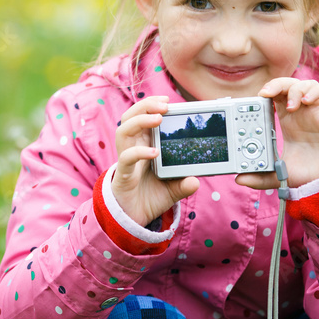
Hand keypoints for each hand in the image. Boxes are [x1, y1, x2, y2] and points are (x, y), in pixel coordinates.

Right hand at [113, 95, 199, 226]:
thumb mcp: (173, 190)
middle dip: (146, 105)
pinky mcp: (122, 174)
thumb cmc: (150, 196)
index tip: (168, 101)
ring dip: (140, 120)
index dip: (152, 105)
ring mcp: (126, 159)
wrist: (134, 217)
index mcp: (144, 144)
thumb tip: (196, 181)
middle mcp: (133, 147)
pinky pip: (126, 157)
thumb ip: (184, 184)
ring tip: (157, 118)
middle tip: (164, 104)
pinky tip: (154, 153)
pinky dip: (139, 152)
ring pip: (124, 130)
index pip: (143, 117)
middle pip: (130, 116)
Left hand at [235, 78, 318, 190]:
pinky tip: (308, 102)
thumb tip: (239, 180)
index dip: (266, 91)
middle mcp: (302, 112)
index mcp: (288, 120)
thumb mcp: (280, 175)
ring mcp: (318, 111)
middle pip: (289, 85)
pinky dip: (317, 92)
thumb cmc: (309, 171)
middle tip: (266, 93)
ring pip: (307, 85)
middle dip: (277, 84)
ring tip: (291, 105)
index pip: (275, 95)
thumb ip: (260, 178)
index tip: (254, 99)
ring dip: (296, 89)